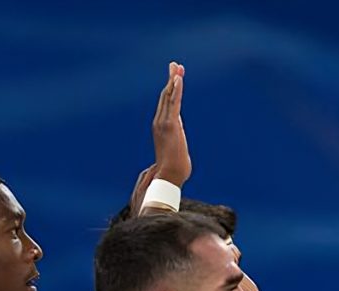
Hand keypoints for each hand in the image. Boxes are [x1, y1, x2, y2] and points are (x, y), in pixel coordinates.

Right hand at [151, 62, 189, 186]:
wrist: (168, 177)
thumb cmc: (173, 170)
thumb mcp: (175, 149)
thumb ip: (175, 138)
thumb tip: (177, 136)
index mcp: (161, 127)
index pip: (166, 104)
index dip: (171, 89)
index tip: (175, 77)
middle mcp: (160, 122)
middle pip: (166, 96)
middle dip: (171, 79)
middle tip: (175, 65)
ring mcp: (164, 123)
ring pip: (168, 96)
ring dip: (174, 80)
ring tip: (177, 67)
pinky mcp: (171, 125)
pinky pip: (174, 103)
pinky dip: (176, 90)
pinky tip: (178, 79)